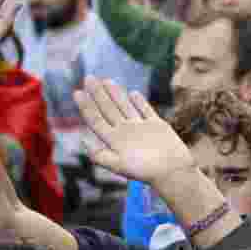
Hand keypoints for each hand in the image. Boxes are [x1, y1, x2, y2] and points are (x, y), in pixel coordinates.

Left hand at [74, 77, 195, 184]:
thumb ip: (99, 155)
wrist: (173, 172)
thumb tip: (82, 140)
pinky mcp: (156, 125)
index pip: (96, 120)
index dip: (86, 107)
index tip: (77, 92)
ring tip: (106, 81)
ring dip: (115, 94)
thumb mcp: (118, 166)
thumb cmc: (146, 171)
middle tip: (88, 78)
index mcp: (114, 141)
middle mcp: (125, 132)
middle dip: (98, 94)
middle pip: (108, 109)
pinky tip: (133, 93)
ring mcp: (140, 128)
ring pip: (125, 107)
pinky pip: (146, 110)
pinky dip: (139, 102)